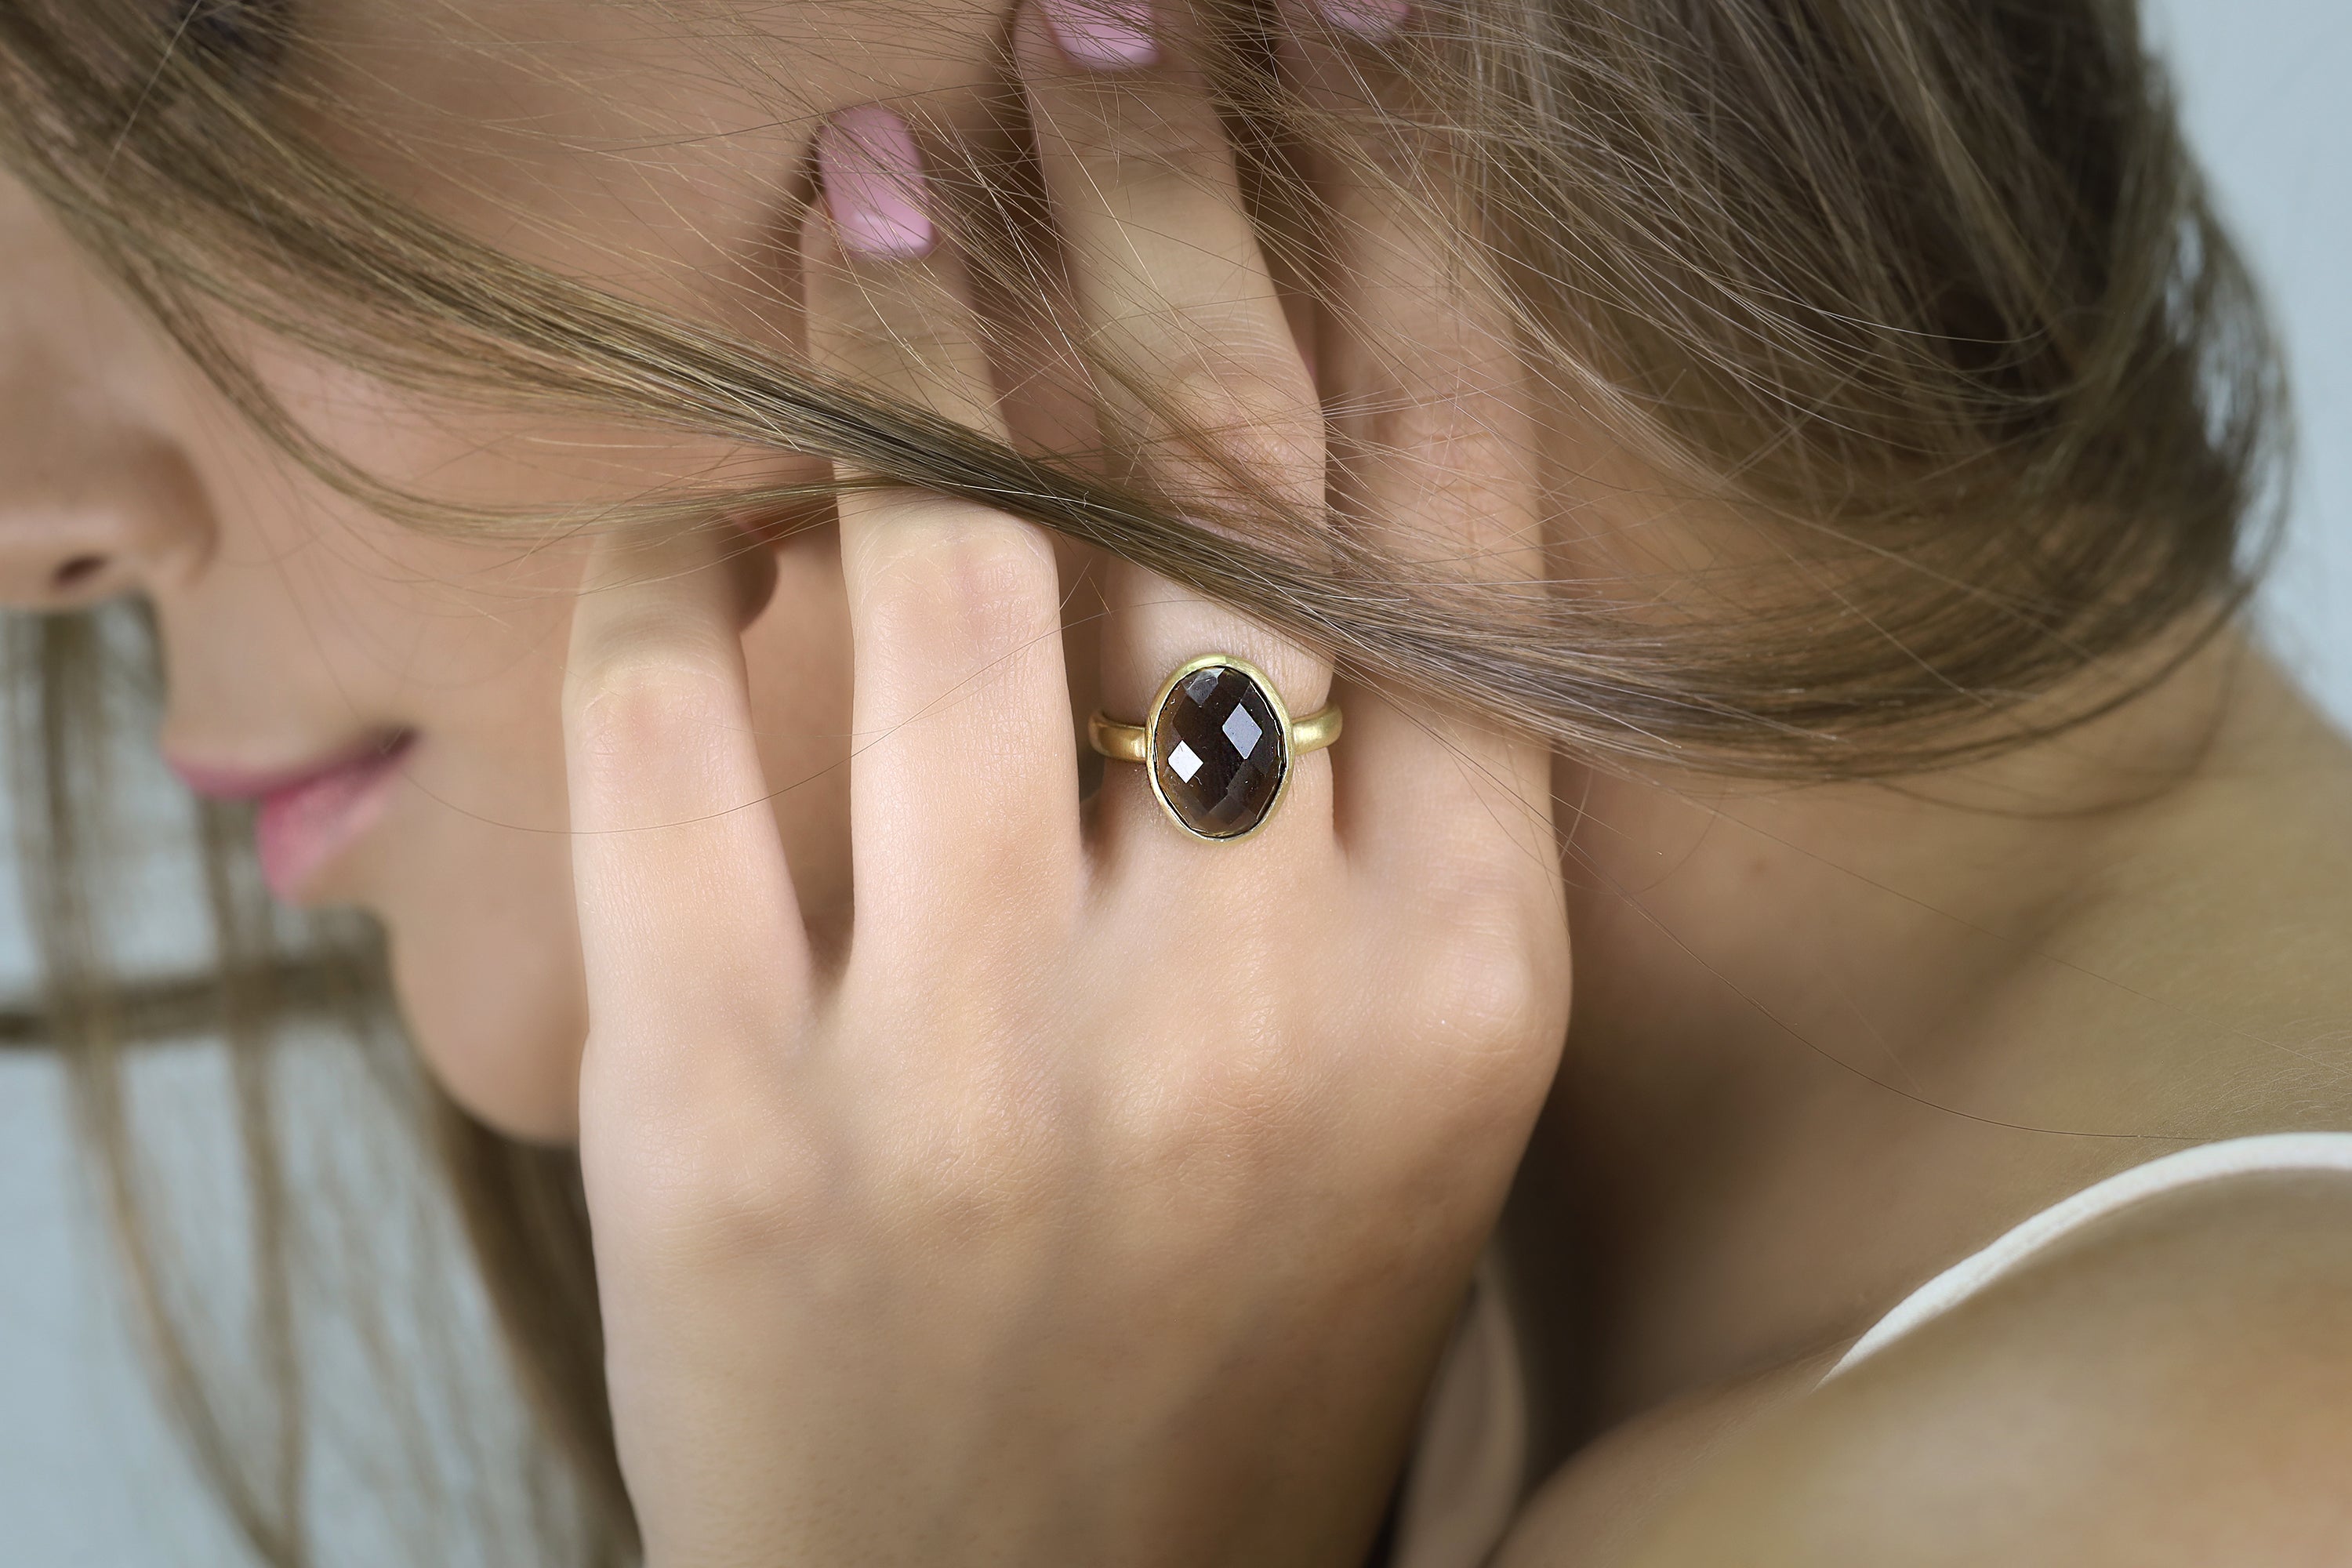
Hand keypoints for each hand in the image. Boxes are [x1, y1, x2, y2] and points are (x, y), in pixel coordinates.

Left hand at [561, 4, 1567, 1562]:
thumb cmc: (1228, 1340)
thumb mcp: (1394, 1097)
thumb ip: (1362, 821)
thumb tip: (1224, 481)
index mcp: (1464, 986)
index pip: (1449, 526)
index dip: (1403, 254)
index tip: (1353, 70)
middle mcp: (1256, 1001)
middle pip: (1214, 484)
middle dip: (1153, 201)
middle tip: (1091, 36)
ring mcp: (987, 1064)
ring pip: (946, 563)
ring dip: (897, 329)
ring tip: (868, 189)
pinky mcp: (733, 1125)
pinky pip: (671, 739)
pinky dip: (664, 572)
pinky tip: (689, 520)